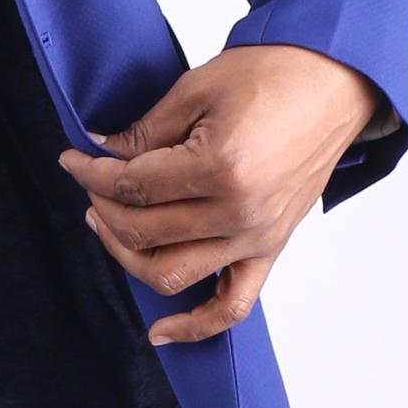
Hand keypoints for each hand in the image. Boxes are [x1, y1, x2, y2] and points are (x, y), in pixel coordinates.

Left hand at [58, 46, 385, 346]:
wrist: (334, 82)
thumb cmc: (275, 75)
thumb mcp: (197, 88)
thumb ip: (145, 131)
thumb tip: (101, 152)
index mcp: (219, 168)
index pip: (132, 187)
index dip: (91, 173)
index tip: (73, 160)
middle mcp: (239, 214)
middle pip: (143, 233)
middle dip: (104, 208)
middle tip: (91, 184)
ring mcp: (256, 237)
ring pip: (170, 275)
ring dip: (127, 256)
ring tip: (110, 225)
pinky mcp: (271, 249)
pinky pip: (232, 307)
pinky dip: (195, 326)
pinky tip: (160, 332)